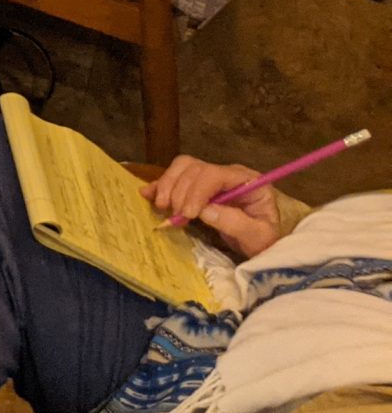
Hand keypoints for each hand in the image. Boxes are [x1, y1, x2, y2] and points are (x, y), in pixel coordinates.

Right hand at [149, 154, 282, 257]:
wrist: (261, 245)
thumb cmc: (263, 241)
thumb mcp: (257, 237)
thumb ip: (235, 222)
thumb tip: (205, 211)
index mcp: (247, 180)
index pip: (216, 174)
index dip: (197, 191)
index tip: (188, 214)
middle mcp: (228, 173)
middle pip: (195, 168)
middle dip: (181, 191)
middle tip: (176, 216)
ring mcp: (212, 177)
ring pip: (182, 167)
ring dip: (167, 186)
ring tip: (162, 207)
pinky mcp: (199, 185)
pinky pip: (176, 176)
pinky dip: (160, 184)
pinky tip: (147, 194)